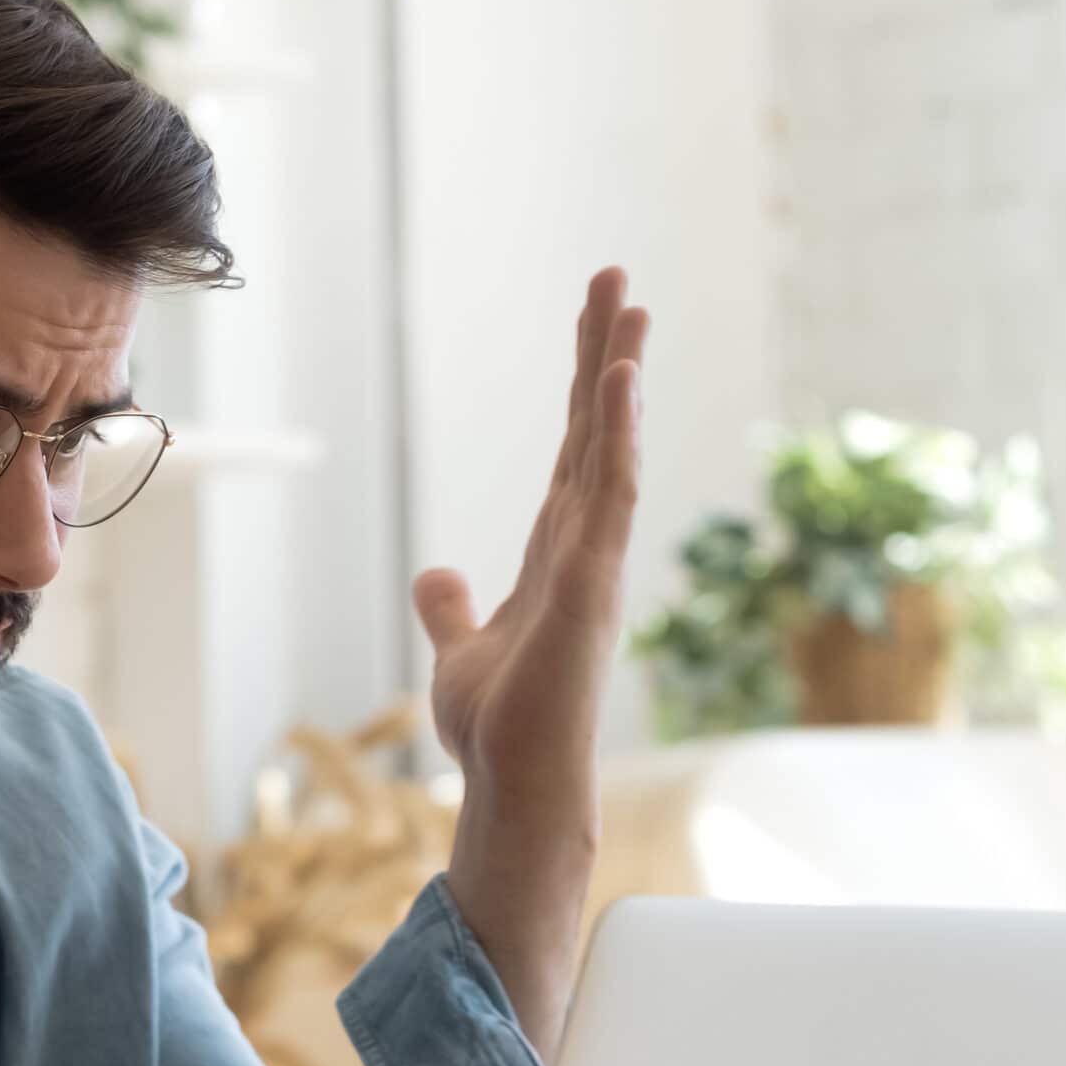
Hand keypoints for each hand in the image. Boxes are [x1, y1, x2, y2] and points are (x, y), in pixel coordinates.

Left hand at [412, 268, 648, 1050]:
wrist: (514, 783)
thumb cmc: (497, 728)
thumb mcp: (459, 651)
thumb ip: (452, 608)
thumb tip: (435, 573)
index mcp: (556, 553)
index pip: (572, 451)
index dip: (583, 389)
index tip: (596, 326)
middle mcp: (583, 547)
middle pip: (596, 432)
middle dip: (605, 356)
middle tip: (618, 282)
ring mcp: (594, 562)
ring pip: (611, 449)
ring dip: (619, 377)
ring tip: (631, 307)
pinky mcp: (591, 585)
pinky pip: (607, 495)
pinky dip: (614, 437)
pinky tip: (618, 382)